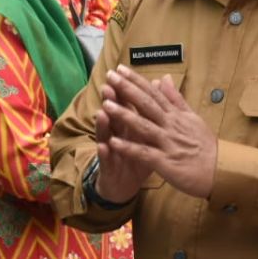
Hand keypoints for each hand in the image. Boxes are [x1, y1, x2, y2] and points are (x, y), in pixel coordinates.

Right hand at [94, 79, 153, 202]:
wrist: (123, 185)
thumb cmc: (136, 157)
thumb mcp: (146, 135)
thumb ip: (150, 112)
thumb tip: (156, 86)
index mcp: (129, 126)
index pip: (127, 105)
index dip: (127, 90)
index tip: (125, 73)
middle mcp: (117, 135)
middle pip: (114, 116)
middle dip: (111, 102)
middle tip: (108, 87)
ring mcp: (111, 151)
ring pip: (106, 136)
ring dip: (103, 125)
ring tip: (101, 112)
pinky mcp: (108, 168)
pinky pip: (107, 160)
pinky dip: (105, 153)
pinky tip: (104, 146)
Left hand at [98, 65, 216, 199]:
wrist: (221, 170)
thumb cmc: (206, 146)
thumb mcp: (192, 117)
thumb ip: (176, 99)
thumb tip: (164, 78)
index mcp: (176, 115)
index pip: (154, 93)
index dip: (136, 80)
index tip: (121, 68)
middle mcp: (171, 126)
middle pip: (146, 104)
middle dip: (127, 90)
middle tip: (110, 76)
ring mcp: (168, 143)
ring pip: (143, 126)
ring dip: (124, 115)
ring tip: (106, 104)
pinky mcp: (165, 162)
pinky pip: (144, 153)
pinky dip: (129, 147)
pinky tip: (113, 142)